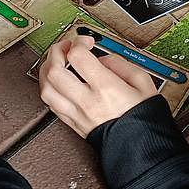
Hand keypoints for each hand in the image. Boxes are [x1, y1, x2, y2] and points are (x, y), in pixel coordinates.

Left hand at [39, 35, 157, 137]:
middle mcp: (87, 101)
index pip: (77, 56)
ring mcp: (77, 114)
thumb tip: (103, 59)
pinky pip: (50, 104)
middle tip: (65, 47)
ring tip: (55, 62)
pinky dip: (49, 88)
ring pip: (46, 89)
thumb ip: (121, 64)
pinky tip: (56, 82)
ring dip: (46, 70)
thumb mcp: (143, 82)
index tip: (86, 42)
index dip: (78, 41)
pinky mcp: (73, 124)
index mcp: (105, 88)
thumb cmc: (143, 118)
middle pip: (54, 71)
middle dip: (56, 51)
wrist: (141, 147)